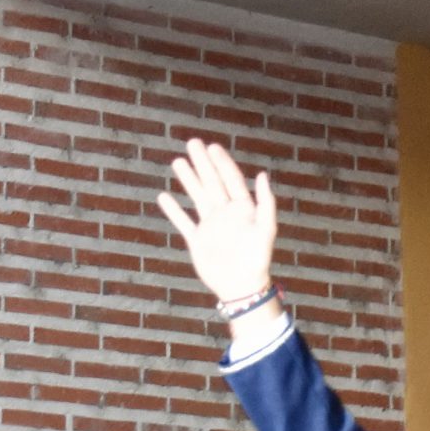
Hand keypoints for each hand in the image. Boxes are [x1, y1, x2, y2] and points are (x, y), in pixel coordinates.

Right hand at [157, 138, 277, 305]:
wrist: (241, 288)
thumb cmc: (258, 260)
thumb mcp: (265, 230)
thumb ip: (265, 202)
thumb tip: (262, 174)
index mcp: (243, 209)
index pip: (231, 179)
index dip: (222, 162)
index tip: (212, 146)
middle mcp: (225, 213)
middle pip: (212, 182)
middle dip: (202, 163)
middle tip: (192, 142)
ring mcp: (210, 226)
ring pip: (196, 197)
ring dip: (188, 180)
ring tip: (177, 161)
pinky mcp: (197, 241)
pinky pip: (183, 222)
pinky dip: (173, 210)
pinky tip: (164, 196)